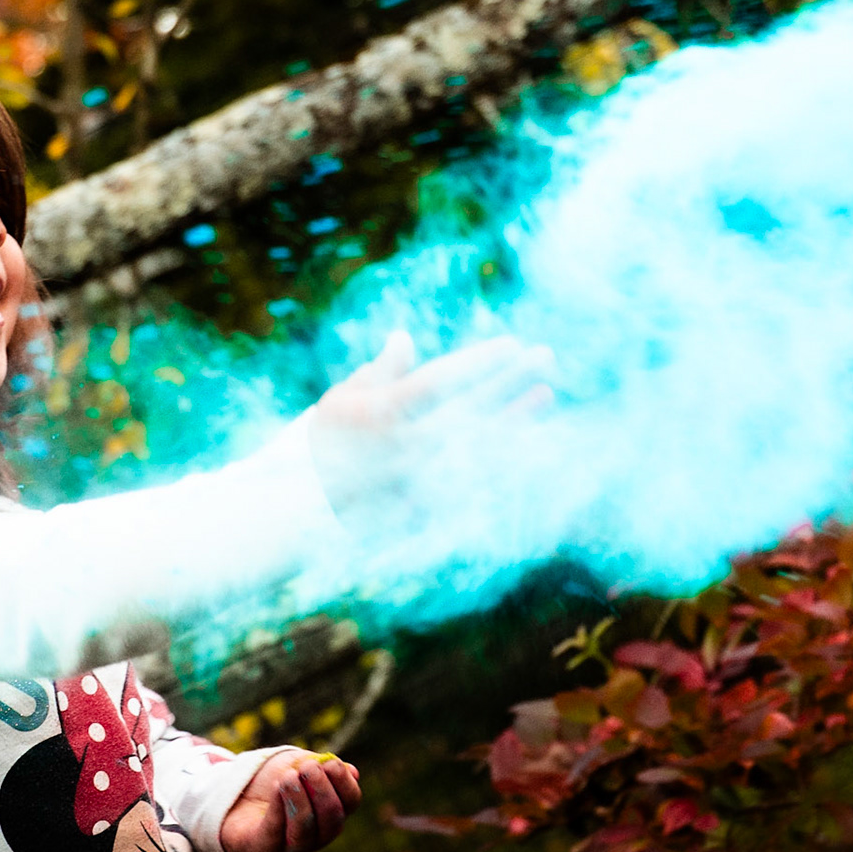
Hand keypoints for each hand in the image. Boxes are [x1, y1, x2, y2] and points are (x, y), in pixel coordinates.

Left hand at [219, 750, 361, 851]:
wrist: (230, 800)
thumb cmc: (268, 783)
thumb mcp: (296, 766)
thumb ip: (321, 768)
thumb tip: (352, 772)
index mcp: (329, 813)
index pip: (350, 803)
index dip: (344, 783)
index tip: (331, 763)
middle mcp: (315, 836)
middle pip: (332, 822)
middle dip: (322, 792)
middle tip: (308, 768)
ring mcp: (290, 849)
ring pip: (306, 832)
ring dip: (300, 802)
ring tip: (289, 777)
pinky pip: (275, 834)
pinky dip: (279, 810)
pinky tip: (278, 787)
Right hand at [307, 331, 556, 523]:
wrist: (307, 515)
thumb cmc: (324, 447)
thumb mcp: (342, 401)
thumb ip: (381, 371)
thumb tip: (405, 337)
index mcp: (382, 415)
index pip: (442, 382)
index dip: (480, 363)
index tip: (511, 345)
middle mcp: (407, 446)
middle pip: (471, 408)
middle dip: (510, 380)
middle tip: (545, 356)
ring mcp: (423, 479)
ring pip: (482, 446)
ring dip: (518, 418)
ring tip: (545, 394)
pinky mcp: (432, 507)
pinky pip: (478, 480)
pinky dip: (505, 459)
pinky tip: (528, 441)